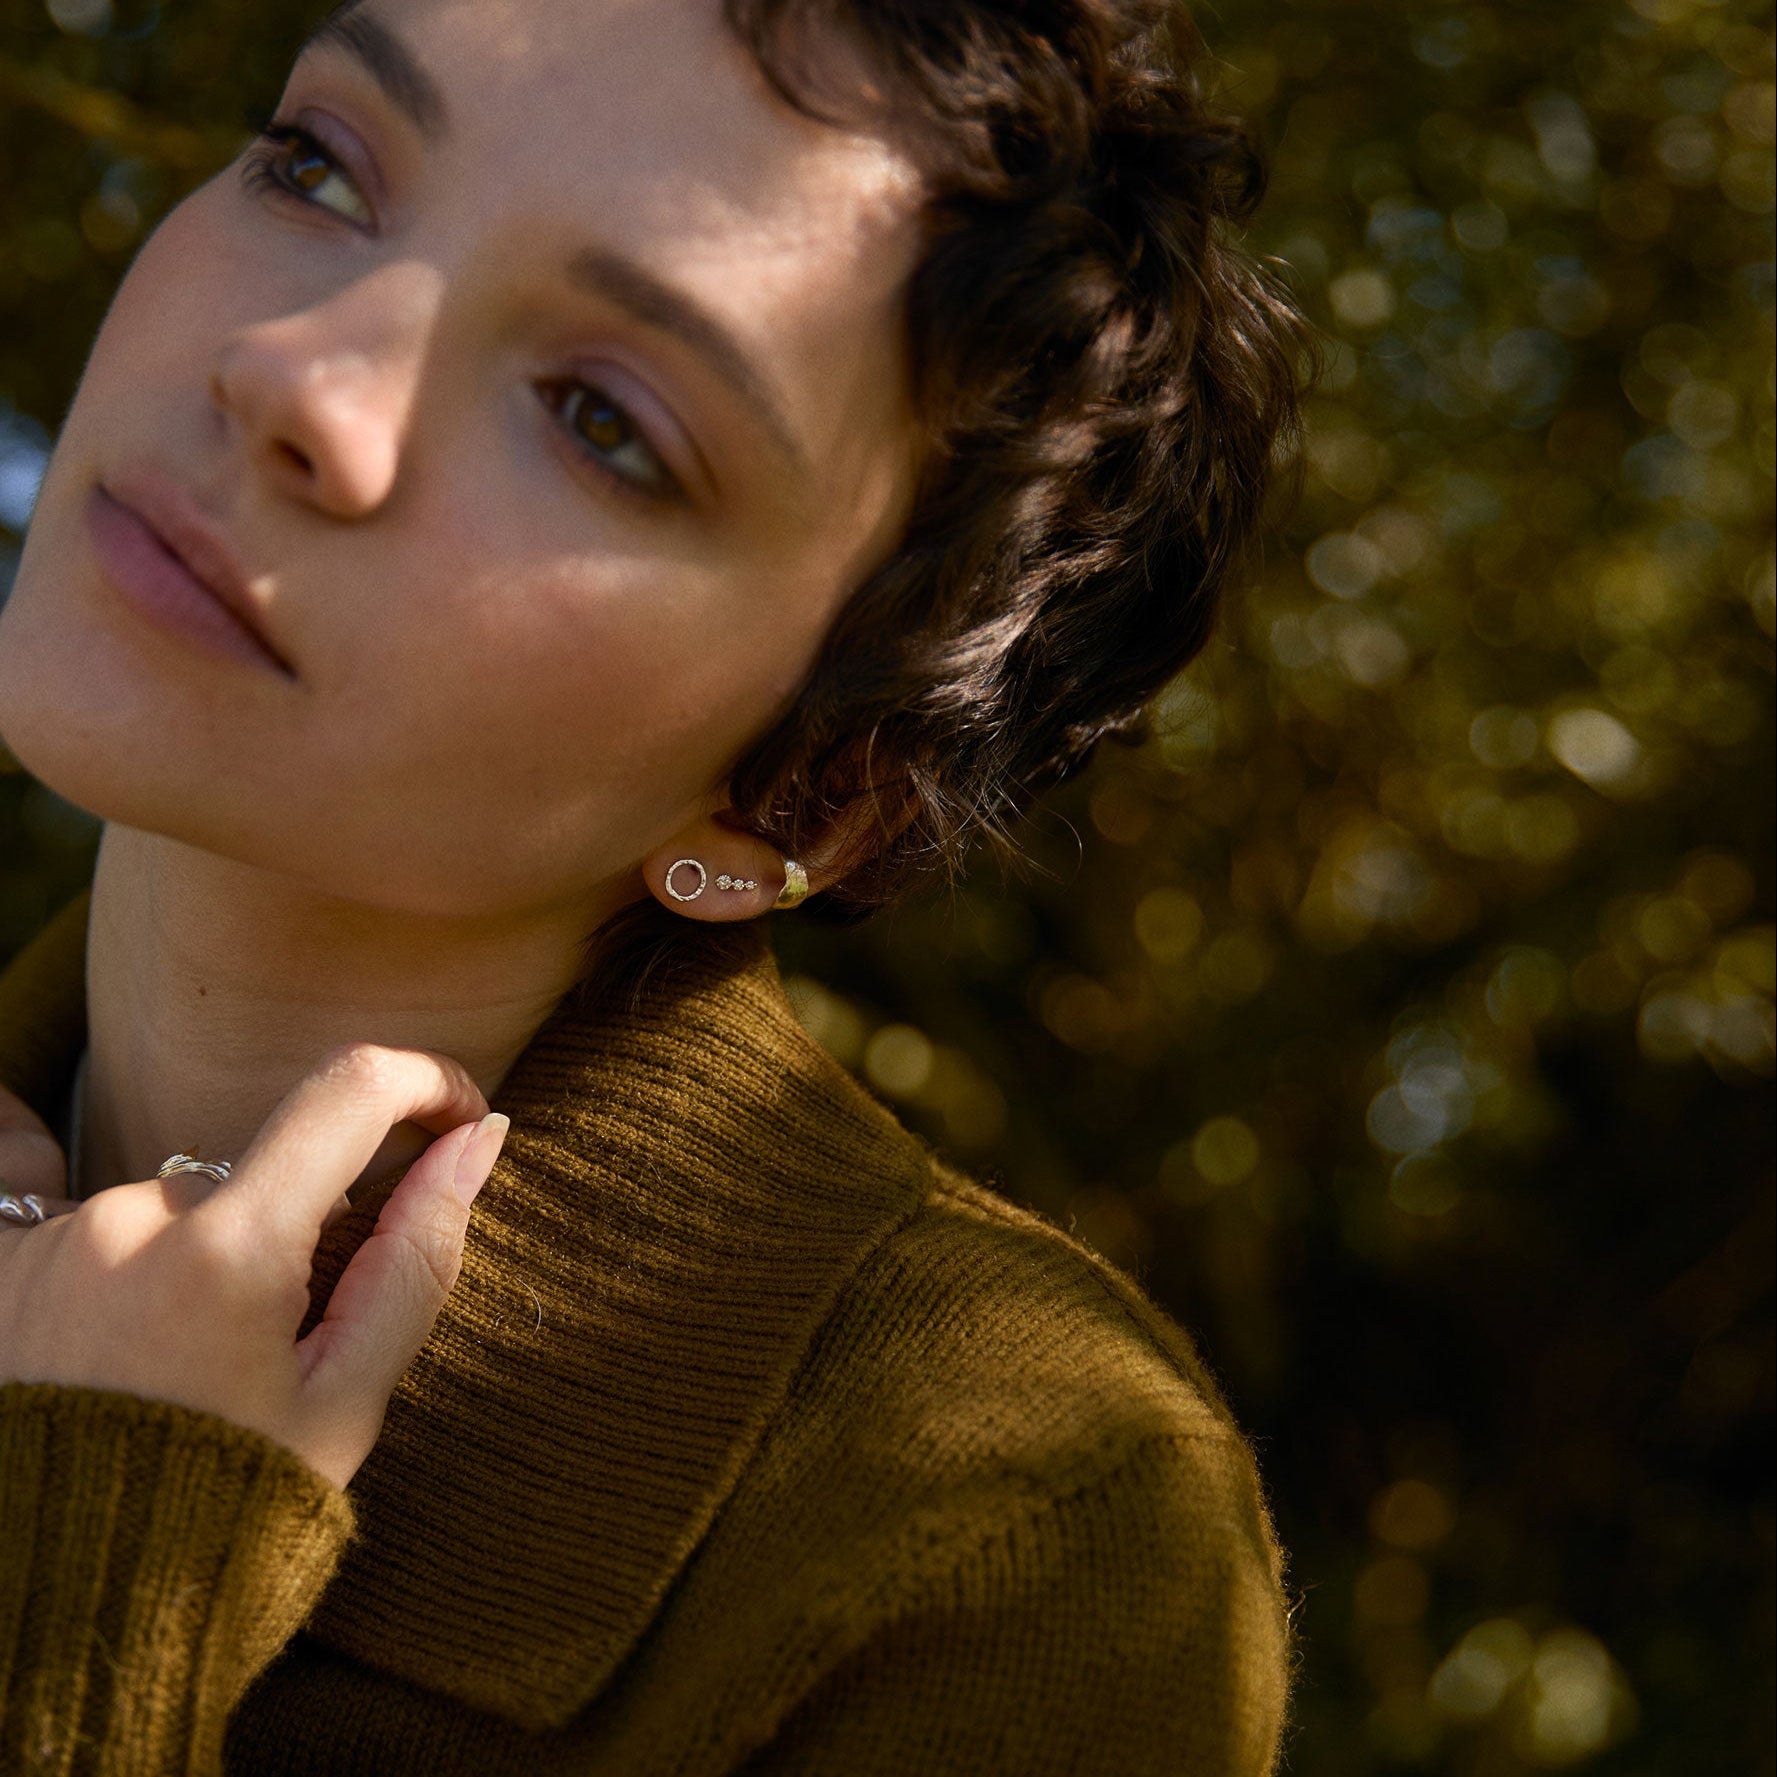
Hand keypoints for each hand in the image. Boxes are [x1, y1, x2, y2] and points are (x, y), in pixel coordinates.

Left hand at [0, 1043, 508, 1491]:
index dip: (425, 1082)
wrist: (62, 1614)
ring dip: (200, 1257)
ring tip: (182, 1373)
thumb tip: (478, 1139)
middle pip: (259, 1172)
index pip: (351, 1089)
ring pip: (175, 1205)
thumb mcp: (348, 1399)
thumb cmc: (222, 1516)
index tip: (454, 1120)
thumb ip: (418, 1255)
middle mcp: (131, 1219)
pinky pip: (59, 1202)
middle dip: (293, 1229)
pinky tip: (112, 1326)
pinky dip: (113, 1251)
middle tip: (277, 1345)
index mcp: (233, 1249)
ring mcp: (50, 1238)